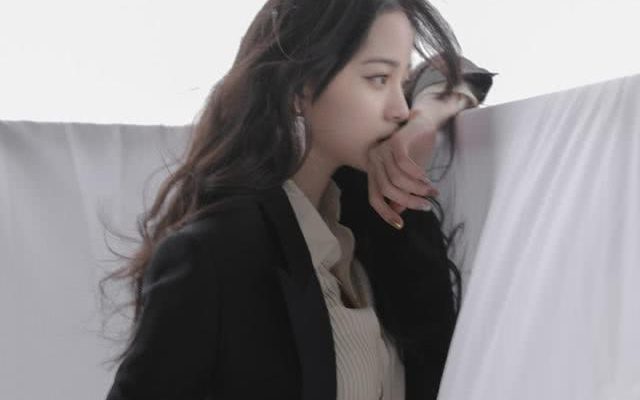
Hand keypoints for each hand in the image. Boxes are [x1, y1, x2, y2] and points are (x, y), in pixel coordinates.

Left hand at [366, 92, 468, 228]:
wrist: (424, 124)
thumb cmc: (415, 151)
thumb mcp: (409, 177)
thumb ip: (401, 193)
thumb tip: (398, 211)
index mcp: (373, 171)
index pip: (374, 197)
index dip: (385, 213)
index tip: (400, 224)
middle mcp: (374, 160)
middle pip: (387, 190)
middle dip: (408, 201)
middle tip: (426, 206)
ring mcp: (382, 150)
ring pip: (396, 179)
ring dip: (417, 189)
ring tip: (431, 192)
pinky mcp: (394, 142)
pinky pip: (403, 165)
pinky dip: (416, 175)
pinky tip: (426, 178)